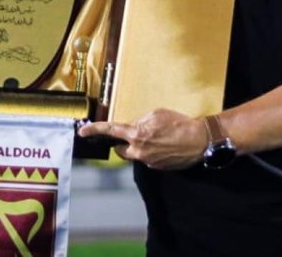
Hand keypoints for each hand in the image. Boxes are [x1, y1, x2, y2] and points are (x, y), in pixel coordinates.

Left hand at [79, 109, 207, 169]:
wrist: (199, 140)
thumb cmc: (178, 124)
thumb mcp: (156, 114)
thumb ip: (140, 121)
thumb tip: (134, 127)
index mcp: (136, 135)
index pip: (110, 131)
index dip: (94, 130)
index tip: (82, 131)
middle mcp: (139, 151)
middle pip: (120, 149)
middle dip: (123, 143)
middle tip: (133, 135)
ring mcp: (148, 162)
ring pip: (135, 155)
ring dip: (139, 147)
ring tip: (155, 139)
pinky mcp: (158, 167)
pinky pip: (147, 159)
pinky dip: (151, 152)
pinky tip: (164, 146)